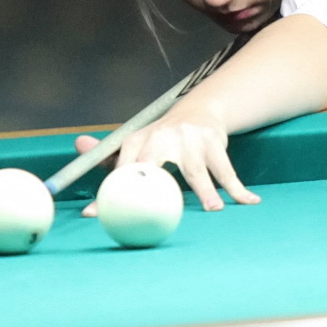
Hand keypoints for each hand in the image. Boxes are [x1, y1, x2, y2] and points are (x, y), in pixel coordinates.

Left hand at [78, 108, 260, 214]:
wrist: (198, 111)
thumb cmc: (160, 139)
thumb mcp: (134, 144)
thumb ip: (107, 153)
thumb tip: (76, 145)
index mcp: (138, 140)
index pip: (121, 168)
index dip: (109, 192)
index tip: (97, 215)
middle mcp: (162, 137)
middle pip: (156, 166)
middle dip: (154, 187)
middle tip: (154, 210)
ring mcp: (191, 139)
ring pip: (197, 170)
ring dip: (207, 191)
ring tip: (213, 210)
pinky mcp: (214, 142)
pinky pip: (227, 170)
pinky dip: (238, 189)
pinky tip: (250, 202)